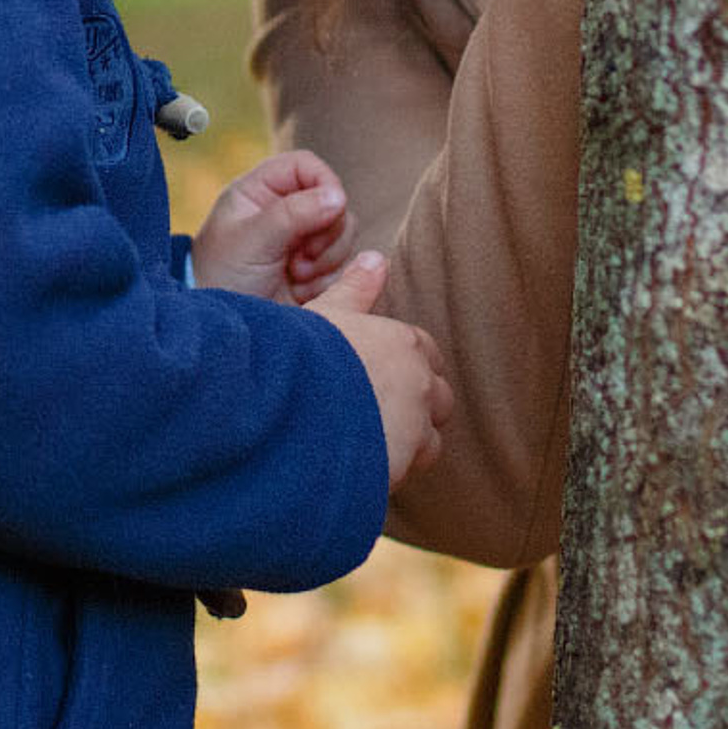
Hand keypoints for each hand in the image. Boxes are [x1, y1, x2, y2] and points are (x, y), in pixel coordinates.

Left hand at [191, 149, 354, 302]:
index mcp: (260, 192)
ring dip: (326, 259)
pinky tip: (300, 291)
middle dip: (326, 232)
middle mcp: (285, 211)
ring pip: (343, 234)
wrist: (222, 331)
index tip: (331, 207)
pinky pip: (343, 266)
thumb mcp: (252, 240)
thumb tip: (338, 196)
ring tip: (295, 276)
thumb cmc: (221, 277)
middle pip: (333, 201)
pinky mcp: (314, 272)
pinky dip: (327, 281)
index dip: (325, 181)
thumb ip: (293, 214)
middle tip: (301, 258)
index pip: (306, 166)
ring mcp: (301, 242)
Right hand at [308, 252, 452, 487]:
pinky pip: (408, 471)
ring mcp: (417, 427)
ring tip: (368, 445)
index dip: (405, 365)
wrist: (289, 407)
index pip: (425, 353)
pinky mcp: (404, 464)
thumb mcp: (326, 314)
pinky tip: (360, 466)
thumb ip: (355, 289)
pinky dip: (392, 469)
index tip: (381, 374)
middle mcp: (420, 384)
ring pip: (430, 441)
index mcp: (404, 342)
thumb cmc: (303, 356)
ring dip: (408, 443)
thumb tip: (376, 257)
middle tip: (375, 413)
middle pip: (438, 398)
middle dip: (416, 406)